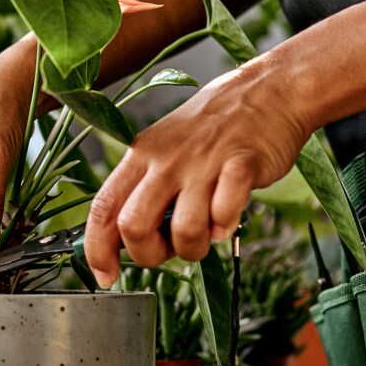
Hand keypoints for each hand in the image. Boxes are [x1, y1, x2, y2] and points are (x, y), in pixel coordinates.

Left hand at [84, 60, 310, 286]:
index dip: (97, 249)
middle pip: (133, 226)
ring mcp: (203, 162)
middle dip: (148, 255)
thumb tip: (124, 240)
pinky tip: (227, 217)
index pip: (102, 208)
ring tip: (204, 236)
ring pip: (183, 230)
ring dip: (193, 249)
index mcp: (140, 157)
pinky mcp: (241, 165)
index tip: (105, 275)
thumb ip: (144, 190)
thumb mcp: (164, 150)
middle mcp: (165, 160)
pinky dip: (225, 226)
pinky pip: (225, 212)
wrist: (268, 91)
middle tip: (168, 250)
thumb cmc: (214, 129)